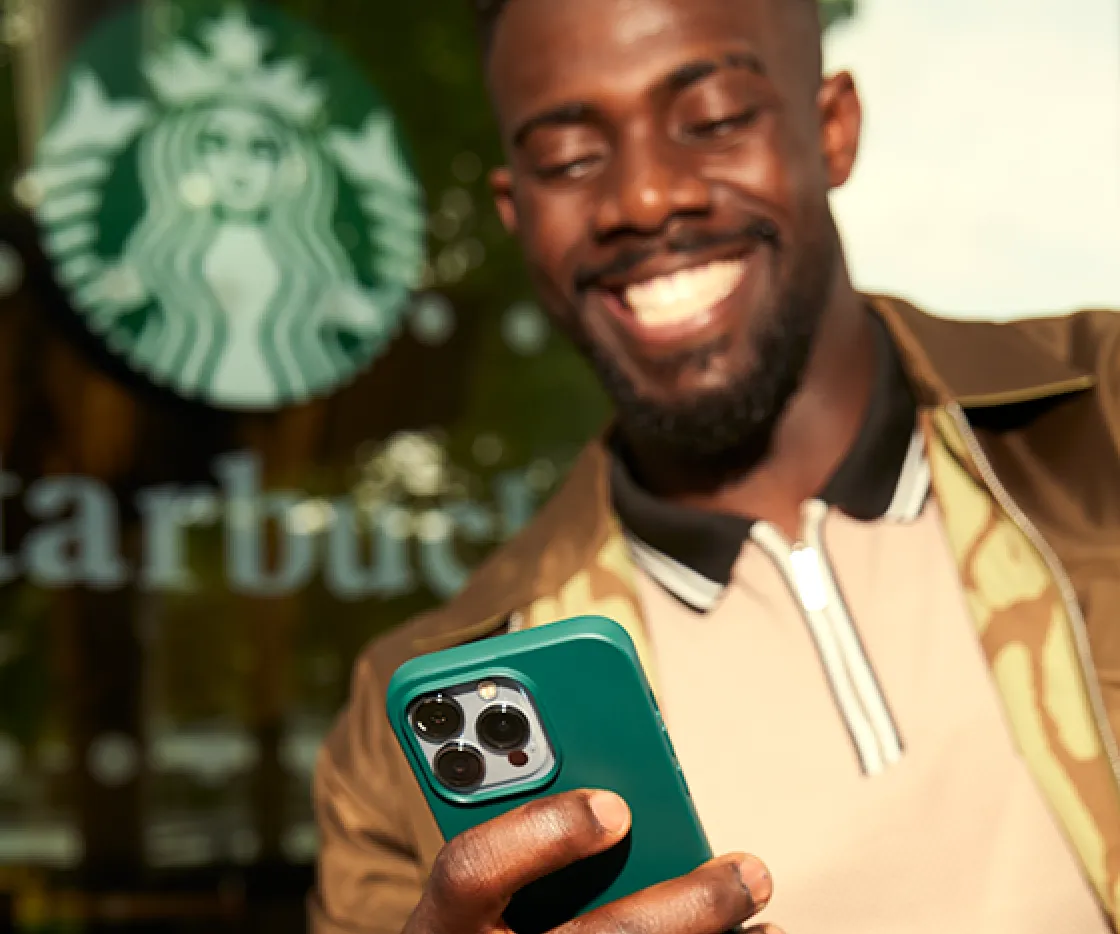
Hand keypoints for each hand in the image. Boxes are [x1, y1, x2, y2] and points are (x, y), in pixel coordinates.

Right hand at [401, 788, 778, 933]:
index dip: (542, 833)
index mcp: (443, 921)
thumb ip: (512, 838)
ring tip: (757, 902)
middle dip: (681, 906)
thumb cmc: (474, 927)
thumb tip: (613, 790)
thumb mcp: (466, 891)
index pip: (470, 869)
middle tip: (745, 870)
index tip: (615, 806)